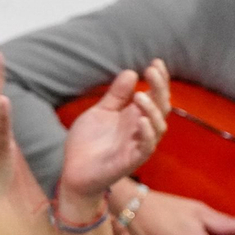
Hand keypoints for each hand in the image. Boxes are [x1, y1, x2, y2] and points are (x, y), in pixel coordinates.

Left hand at [60, 59, 169, 204]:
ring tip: (140, 95)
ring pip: (158, 127)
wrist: (73, 171)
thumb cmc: (87, 143)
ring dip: (152, 110)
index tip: (155, 62)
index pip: (155, 95)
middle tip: (152, 71)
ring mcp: (138, 145)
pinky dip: (147, 133)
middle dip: (160, 88)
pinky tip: (140, 120)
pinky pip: (146, 147)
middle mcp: (140, 129)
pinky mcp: (131, 161)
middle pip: (161, 107)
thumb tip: (131, 72)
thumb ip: (115, 95)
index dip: (159, 79)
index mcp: (134, 116)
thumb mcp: (100, 112)